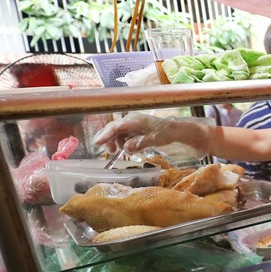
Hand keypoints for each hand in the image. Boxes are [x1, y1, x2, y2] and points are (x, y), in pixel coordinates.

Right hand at [93, 114, 211, 157]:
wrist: (173, 130)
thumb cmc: (164, 133)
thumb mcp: (153, 140)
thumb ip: (139, 143)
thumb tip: (126, 147)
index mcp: (134, 121)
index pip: (116, 127)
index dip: (105, 135)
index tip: (97, 143)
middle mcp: (130, 120)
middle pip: (113, 128)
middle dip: (108, 139)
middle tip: (109, 151)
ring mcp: (131, 124)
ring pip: (117, 132)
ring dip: (115, 142)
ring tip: (118, 151)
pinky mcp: (133, 128)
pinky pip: (122, 135)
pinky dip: (122, 142)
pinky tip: (127, 149)